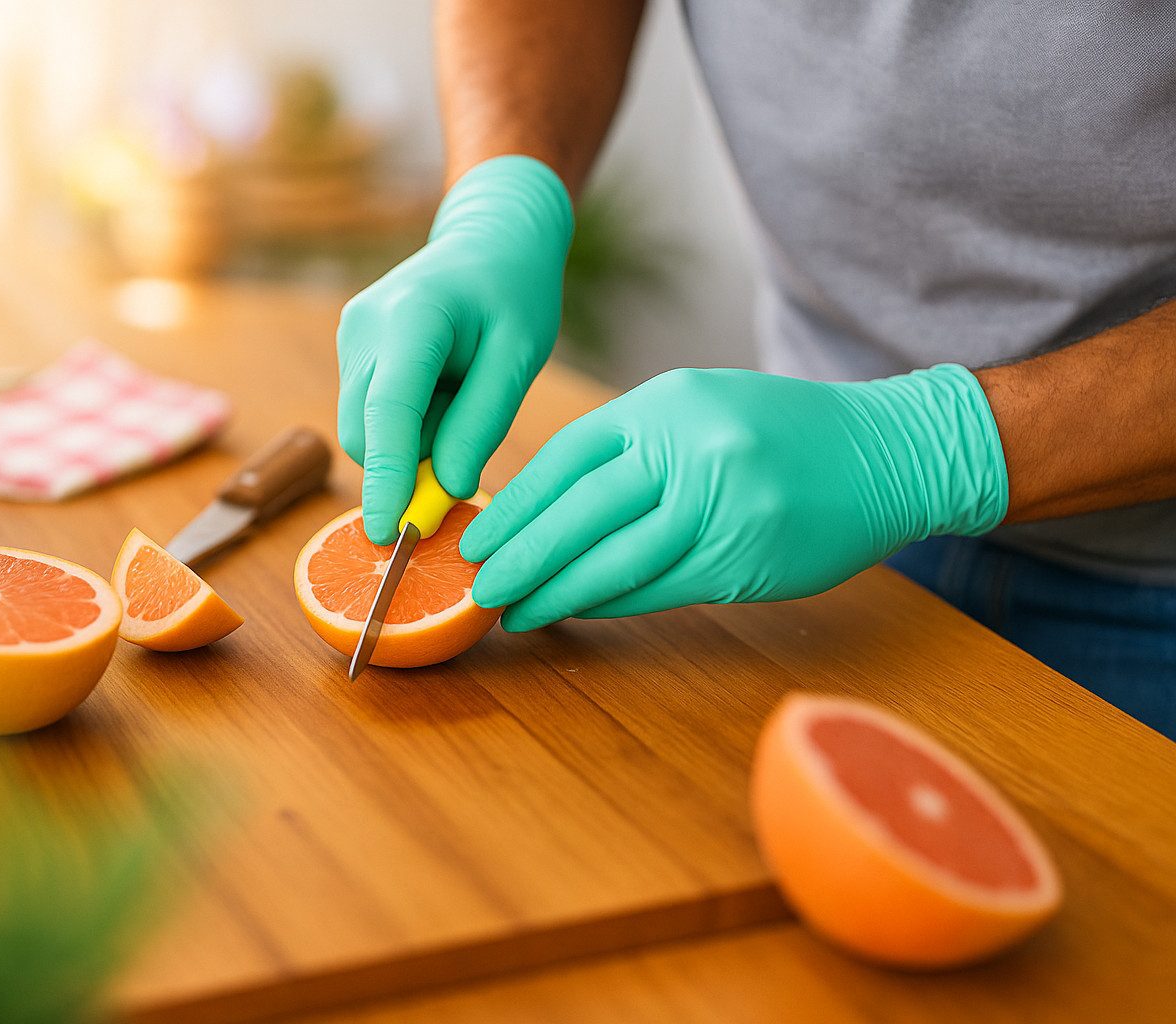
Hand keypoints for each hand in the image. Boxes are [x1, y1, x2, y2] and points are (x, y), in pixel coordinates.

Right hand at [336, 155, 572, 543]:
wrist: (490, 237)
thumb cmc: (514, 293)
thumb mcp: (517, 356)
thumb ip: (481, 423)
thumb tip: (444, 489)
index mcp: (412, 317)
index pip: (389, 413)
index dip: (388, 479)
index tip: (388, 534)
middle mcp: (365, 327)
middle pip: (368, 433)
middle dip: (410, 464)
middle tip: (469, 446)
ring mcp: (351, 338)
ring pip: (366, 430)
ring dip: (412, 442)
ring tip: (460, 399)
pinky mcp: (351, 351)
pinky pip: (371, 415)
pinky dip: (407, 425)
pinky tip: (442, 391)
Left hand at [460, 364, 1008, 630]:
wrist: (888, 452)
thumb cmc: (780, 432)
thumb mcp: (700, 407)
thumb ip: (630, 449)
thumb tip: (546, 505)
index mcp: (666, 407)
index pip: (567, 458)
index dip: (516, 503)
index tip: (477, 535)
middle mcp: (689, 451)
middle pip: (580, 513)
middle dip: (520, 554)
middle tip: (476, 585)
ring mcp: (720, 506)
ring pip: (615, 559)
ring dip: (554, 591)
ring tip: (510, 611)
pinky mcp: (744, 557)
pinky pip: (659, 587)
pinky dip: (610, 602)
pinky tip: (575, 611)